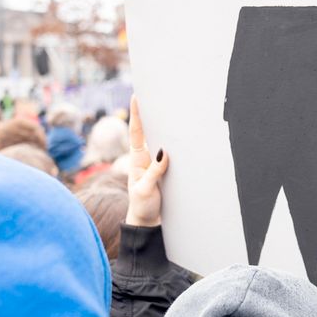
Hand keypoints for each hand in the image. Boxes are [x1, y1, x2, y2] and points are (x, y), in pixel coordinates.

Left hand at [125, 96, 168, 226]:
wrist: (146, 222)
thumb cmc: (142, 206)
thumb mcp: (145, 190)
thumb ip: (154, 172)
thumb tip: (164, 152)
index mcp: (137, 160)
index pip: (136, 132)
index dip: (136, 114)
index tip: (136, 97)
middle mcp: (146, 158)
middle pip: (148, 131)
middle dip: (149, 114)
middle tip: (153, 94)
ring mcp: (154, 164)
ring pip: (160, 141)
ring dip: (163, 127)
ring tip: (168, 110)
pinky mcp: (163, 171)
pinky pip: (169, 154)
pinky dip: (173, 144)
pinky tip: (179, 137)